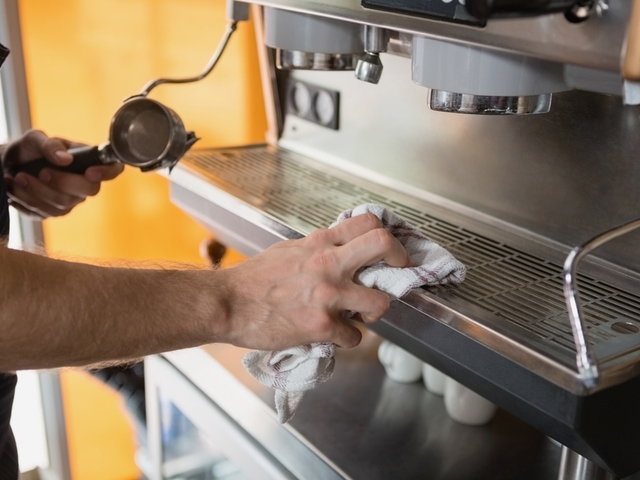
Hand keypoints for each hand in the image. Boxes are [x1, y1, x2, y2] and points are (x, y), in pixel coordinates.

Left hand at [2, 129, 123, 217]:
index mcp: (87, 160)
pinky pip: (46, 212)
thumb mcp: (35, 139)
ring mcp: (72, 199)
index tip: (90, 172)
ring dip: (37, 190)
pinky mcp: (56, 211)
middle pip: (89, 189)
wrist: (9, 166)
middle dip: (62, 182)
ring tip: (19, 177)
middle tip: (41, 172)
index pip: (113, 168)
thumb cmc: (28, 150)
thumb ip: (50, 145)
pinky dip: (27, 200)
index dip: (107, 172)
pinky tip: (17, 188)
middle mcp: (85, 182)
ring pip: (64, 203)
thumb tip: (65, 159)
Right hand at [220, 213, 411, 350]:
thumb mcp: (288, 250)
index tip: (391, 251)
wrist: (228, 304)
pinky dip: (347, 338)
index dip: (389, 237)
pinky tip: (335, 335)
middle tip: (397, 275)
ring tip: (362, 314)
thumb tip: (337, 248)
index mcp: (320, 243)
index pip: (368, 223)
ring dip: (375, 312)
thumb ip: (317, 248)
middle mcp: (328, 264)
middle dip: (400, 261)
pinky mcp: (322, 326)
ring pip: (381, 302)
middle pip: (383, 246)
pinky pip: (354, 336)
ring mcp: (328, 295)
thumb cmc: (253, 278)